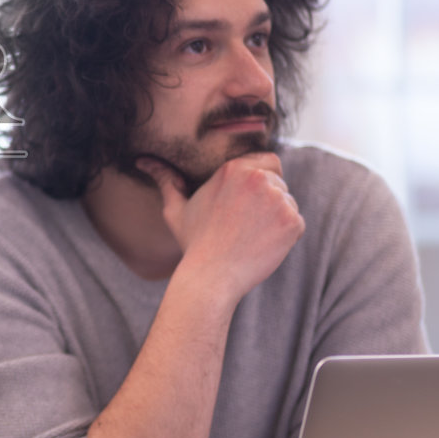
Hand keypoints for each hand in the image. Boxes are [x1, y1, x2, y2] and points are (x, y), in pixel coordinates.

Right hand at [138, 152, 303, 307]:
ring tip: (252, 235)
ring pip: (288, 201)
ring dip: (277, 215)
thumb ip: (165, 180)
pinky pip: (296, 221)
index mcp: (234, 168)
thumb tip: (143, 161)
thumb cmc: (193, 243)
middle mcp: (258, 178)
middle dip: (269, 197)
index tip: (249, 200)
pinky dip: (285, 234)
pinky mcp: (292, 221)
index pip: (266, 161)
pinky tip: (263, 245)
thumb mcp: (176, 209)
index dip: (260, 179)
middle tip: (249, 221)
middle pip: (279, 179)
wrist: (211, 276)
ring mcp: (278, 199)